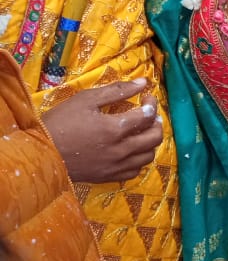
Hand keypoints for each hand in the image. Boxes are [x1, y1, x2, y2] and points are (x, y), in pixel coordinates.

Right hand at [43, 79, 162, 182]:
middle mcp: (120, 150)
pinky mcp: (108, 177)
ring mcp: (115, 166)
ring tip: (141, 131)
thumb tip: (143, 82)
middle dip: (156, 122)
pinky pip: (134, 171)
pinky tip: (130, 150)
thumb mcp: (86, 100)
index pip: (148, 115)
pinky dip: (138, 160)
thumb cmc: (60, 122)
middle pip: (155, 137)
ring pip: (148, 156)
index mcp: (115, 129)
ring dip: (150, 142)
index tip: (146, 98)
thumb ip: (117, 91)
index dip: (151, 104)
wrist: (38, 153)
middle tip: (148, 115)